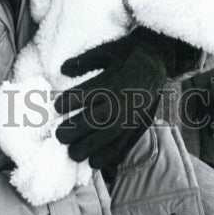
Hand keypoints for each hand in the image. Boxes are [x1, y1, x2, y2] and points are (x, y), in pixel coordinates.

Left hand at [54, 28, 170, 170]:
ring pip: (110, 134)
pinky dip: (111, 156)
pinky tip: (95, 163)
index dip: (69, 102)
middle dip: (75, 129)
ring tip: (72, 153)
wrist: (157, 58)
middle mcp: (124, 98)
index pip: (88, 94)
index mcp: (115, 79)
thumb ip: (84, 61)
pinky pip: (126, 143)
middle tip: (59, 135)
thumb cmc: (128, 53)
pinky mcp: (139, 123)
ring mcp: (133, 113)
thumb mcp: (105, 51)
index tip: (56, 106)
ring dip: (90, 146)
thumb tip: (62, 69)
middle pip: (97, 118)